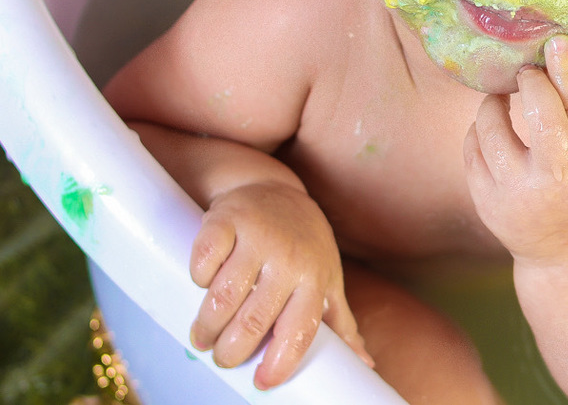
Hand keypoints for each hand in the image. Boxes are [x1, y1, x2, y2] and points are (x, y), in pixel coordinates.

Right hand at [188, 181, 372, 388]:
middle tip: (222, 358)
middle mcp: (289, 258)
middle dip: (232, 351)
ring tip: (202, 337)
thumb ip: (340, 322)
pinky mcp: (226, 220)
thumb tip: (364, 363)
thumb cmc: (303, 244)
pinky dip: (197, 279)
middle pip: (255, 321)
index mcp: (315, 277)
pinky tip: (202, 286)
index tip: (262, 383)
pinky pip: (203, 262)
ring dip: (207, 326)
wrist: (274, 190)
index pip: (300, 329)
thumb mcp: (326, 278)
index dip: (280, 361)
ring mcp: (257, 237)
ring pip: (223, 298)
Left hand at [463, 35, 567, 265]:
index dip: (566, 73)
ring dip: (493, 104)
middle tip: (527, 71)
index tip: (556, 42)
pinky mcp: (485, 203)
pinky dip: (478, 130)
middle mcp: (551, 183)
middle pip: (538, 117)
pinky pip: (471, 151)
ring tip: (504, 97)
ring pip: (492, 131)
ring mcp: (513, 195)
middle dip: (530, 83)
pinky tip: (491, 126)